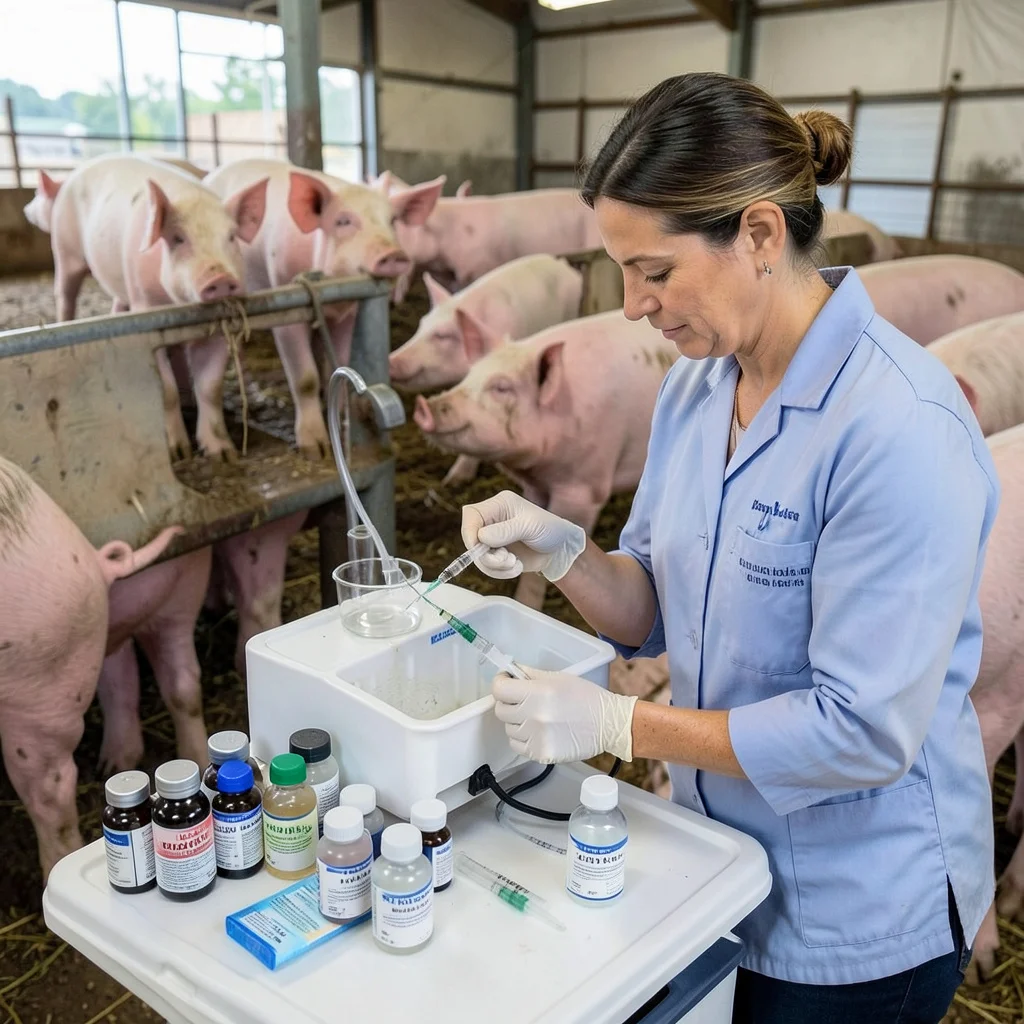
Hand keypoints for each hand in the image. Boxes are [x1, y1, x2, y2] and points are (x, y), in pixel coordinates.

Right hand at [461, 490, 585, 581]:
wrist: (561, 550)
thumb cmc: (550, 530)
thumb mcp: (530, 527)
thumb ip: (505, 530)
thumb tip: (481, 536)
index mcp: (499, 505)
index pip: (471, 515)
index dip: (469, 532)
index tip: (479, 548)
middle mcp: (492, 520)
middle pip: (471, 538)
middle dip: (486, 554)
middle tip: (507, 560)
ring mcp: (493, 538)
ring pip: (478, 555)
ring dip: (495, 566)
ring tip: (515, 564)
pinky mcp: (497, 553)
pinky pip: (487, 566)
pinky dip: (499, 572)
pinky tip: (517, 567)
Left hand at [492, 666, 638, 763]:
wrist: (609, 724)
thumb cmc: (586, 697)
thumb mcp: (558, 678)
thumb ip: (530, 675)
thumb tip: (511, 672)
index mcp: (538, 693)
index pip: (499, 689)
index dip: (501, 682)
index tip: (506, 681)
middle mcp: (534, 716)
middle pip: (501, 710)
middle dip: (508, 702)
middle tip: (522, 700)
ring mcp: (536, 737)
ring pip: (509, 728)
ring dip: (517, 721)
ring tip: (536, 717)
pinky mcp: (541, 754)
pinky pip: (517, 745)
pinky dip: (523, 738)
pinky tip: (538, 731)